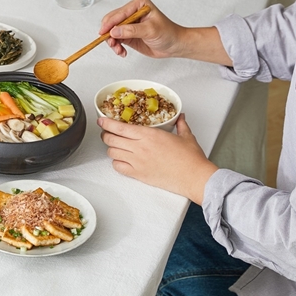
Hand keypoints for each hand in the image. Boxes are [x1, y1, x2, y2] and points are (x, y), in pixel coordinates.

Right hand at [99, 0, 184, 58]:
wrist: (174, 45)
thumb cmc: (168, 33)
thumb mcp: (150, 30)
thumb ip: (131, 30)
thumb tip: (114, 31)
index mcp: (138, 4)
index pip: (119, 13)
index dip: (110, 23)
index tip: (103, 32)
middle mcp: (132, 12)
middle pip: (112, 21)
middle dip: (110, 34)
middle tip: (112, 43)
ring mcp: (129, 24)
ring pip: (112, 32)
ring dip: (113, 42)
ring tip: (119, 50)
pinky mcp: (128, 34)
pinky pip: (116, 40)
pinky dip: (116, 47)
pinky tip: (122, 51)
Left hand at [99, 114, 217, 203]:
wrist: (194, 177)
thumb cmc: (191, 159)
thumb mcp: (186, 136)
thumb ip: (180, 125)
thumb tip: (180, 118)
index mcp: (149, 135)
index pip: (119, 127)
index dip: (106, 123)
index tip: (101, 121)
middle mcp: (140, 147)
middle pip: (111, 139)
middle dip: (105, 135)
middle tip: (107, 133)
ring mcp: (138, 162)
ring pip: (112, 152)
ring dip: (111, 148)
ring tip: (114, 146)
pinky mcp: (139, 174)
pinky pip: (118, 167)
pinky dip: (116, 163)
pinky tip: (121, 160)